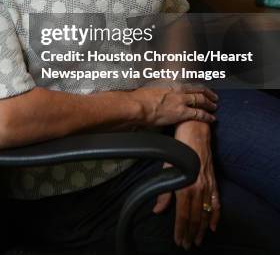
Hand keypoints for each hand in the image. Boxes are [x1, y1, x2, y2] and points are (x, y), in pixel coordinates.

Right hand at [130, 84, 217, 127]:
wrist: (138, 106)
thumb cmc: (141, 98)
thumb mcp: (152, 88)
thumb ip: (161, 89)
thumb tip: (160, 91)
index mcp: (172, 85)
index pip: (191, 85)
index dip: (199, 88)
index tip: (204, 90)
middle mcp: (179, 91)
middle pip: (199, 91)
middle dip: (209, 94)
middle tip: (214, 97)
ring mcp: (181, 101)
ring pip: (201, 101)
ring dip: (210, 104)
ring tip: (214, 107)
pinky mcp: (182, 113)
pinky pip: (199, 114)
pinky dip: (207, 116)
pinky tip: (211, 118)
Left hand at [153, 121, 219, 249]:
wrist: (194, 131)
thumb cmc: (178, 148)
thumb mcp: (167, 168)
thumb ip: (163, 192)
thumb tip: (157, 210)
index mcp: (185, 185)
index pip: (183, 215)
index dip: (181, 230)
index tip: (179, 241)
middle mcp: (198, 187)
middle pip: (195, 217)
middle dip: (192, 233)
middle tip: (188, 244)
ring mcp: (207, 184)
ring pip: (206, 212)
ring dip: (202, 228)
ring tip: (199, 240)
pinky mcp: (213, 180)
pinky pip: (217, 201)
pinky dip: (216, 215)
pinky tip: (213, 225)